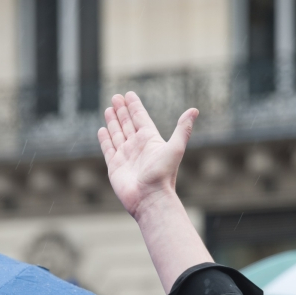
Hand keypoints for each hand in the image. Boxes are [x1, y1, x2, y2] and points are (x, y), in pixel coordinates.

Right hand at [98, 92, 198, 221]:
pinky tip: (102, 129)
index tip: (129, 94)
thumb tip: (194, 110)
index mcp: (151, 140)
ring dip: (113, 121)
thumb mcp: (175, 149)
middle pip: (128, 124)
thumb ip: (183, 129)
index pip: (141, 118)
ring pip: (117, 134)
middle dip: (122, 111)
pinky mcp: (114, 166)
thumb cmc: (163, 176)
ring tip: (108, 109)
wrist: (150, 199)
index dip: (135, 106)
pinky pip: (108, 148)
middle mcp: (138, 147)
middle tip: (115, 97)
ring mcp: (125, 156)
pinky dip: (104, 139)